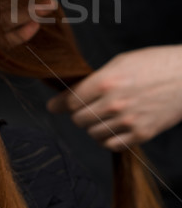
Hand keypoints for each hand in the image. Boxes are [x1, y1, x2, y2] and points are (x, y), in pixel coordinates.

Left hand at [47, 46, 181, 150]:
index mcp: (106, 81)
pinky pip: (111, 144)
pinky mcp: (142, 134)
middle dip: (78, 113)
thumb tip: (68, 96)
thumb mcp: (119, 63)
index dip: (61, 103)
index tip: (54, 106)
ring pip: (92, 133)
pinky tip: (112, 127)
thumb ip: (93, 80)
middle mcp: (115, 103)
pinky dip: (106, 138)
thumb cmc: (153, 64)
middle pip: (79, 119)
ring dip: (92, 125)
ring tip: (102, 114)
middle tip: (85, 106)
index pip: (71, 101)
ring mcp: (129, 121)